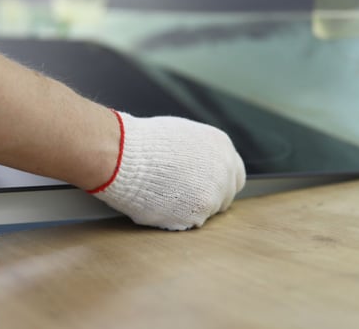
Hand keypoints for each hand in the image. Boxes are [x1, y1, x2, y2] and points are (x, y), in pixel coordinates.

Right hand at [89, 111, 245, 229]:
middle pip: (223, 197)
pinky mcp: (196, 214)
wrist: (125, 157)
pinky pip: (188, 223)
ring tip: (162, 196)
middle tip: (180, 196)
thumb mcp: (182, 136)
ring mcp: (212, 195)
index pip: (233, 175)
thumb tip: (198, 163)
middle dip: (204, 198)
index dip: (216, 183)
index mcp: (222, 148)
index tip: (203, 186)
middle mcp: (224, 171)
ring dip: (188, 209)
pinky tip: (157, 204)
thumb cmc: (143, 143)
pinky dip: (174, 218)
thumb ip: (200, 152)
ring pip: (206, 212)